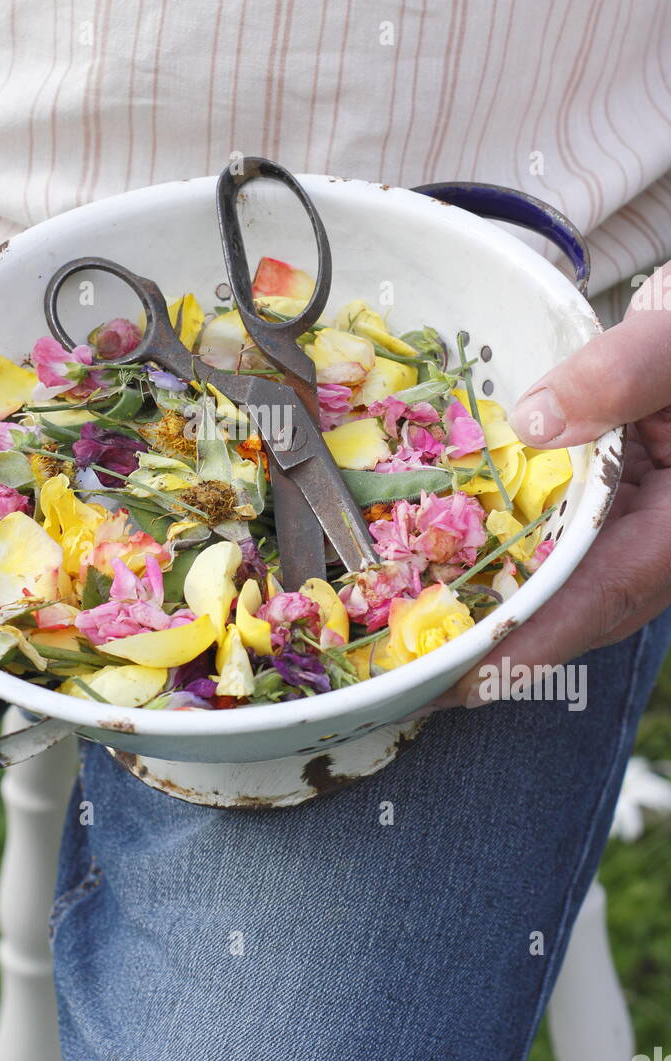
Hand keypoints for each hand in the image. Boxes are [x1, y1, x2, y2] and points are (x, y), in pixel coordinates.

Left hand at [436, 262, 670, 709]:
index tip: (466, 682)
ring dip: (497, 623)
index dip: (532, 642)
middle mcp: (658, 553)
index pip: (605, 597)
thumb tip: (534, 425)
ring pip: (566, 597)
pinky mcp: (613, 528)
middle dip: (496, 652)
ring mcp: (635, 546)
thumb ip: (620, 376)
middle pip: (577, 616)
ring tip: (416, 655)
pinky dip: (508, 576)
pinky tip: (447, 584)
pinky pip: (561, 564)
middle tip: (414, 685)